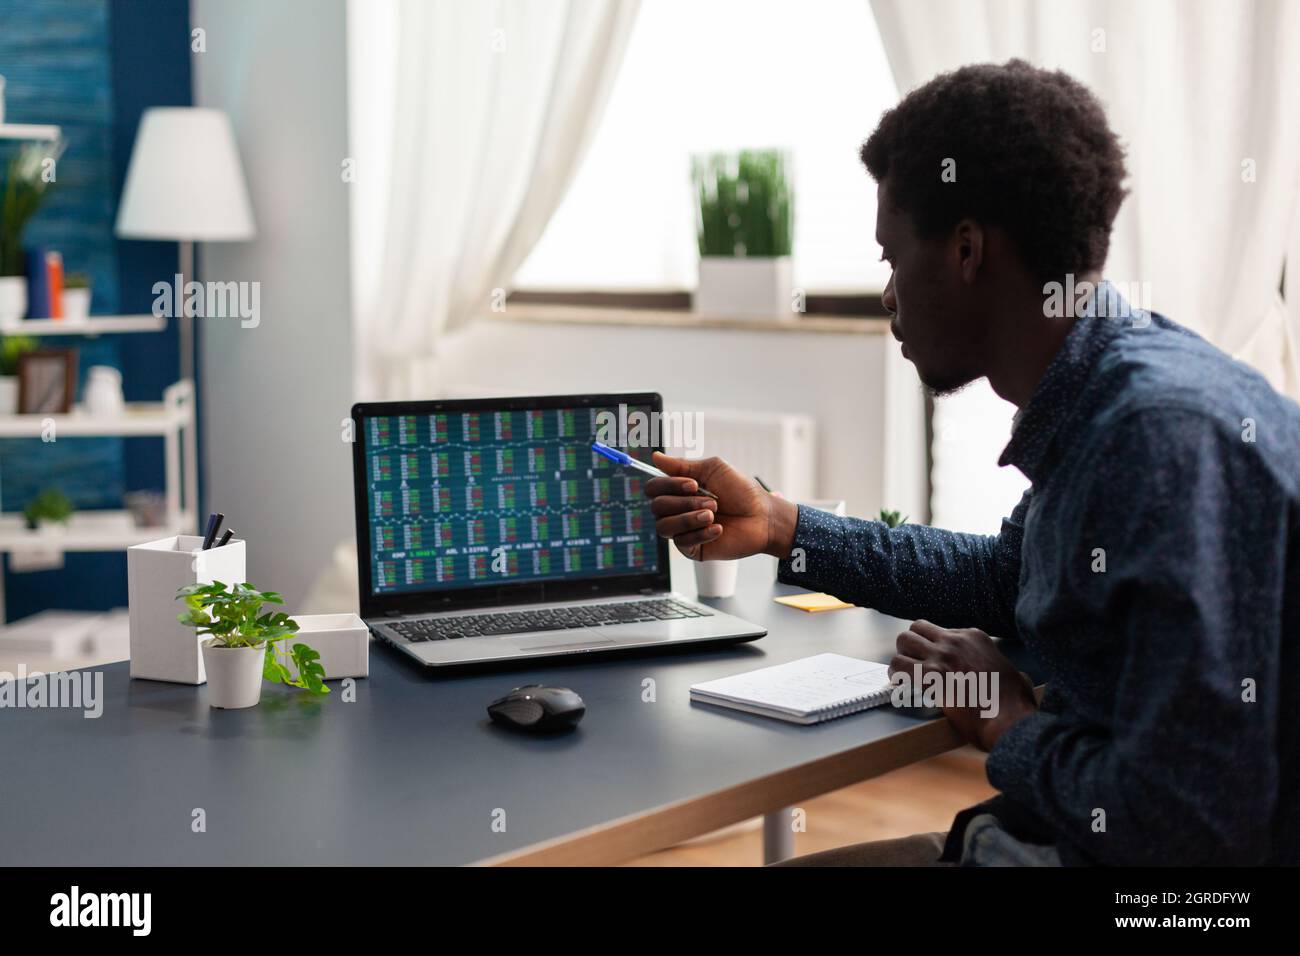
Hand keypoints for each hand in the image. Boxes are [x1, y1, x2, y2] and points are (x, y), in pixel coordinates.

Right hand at [644, 452, 796, 560]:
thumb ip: (682, 465)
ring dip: (689, 519)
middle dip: (685, 503)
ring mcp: (683, 530)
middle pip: (657, 507)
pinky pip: (681, 542)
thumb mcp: (713, 470)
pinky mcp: (692, 549)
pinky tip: (719, 529)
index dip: (668, 485)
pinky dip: (701, 533)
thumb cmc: (741, 491)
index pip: (654, 488)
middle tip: (713, 502)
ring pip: (664, 527)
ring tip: (713, 515)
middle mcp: (677, 510)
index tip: (693, 484)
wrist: (762, 517)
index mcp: (679, 490)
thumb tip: (654, 456)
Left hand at [889, 620, 1037, 750]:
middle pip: (917, 628)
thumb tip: (1015, 678)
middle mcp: (956, 640)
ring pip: (904, 640)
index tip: (932, 662)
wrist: (1008, 719)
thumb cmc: (1014, 703)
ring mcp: (942, 655)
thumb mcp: (1014, 673)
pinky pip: (898, 666)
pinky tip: (901, 685)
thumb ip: (1003, 669)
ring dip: (901, 656)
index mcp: (974, 636)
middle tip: (912, 663)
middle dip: (911, 645)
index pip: (939, 630)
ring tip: (904, 674)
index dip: (932, 647)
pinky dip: (895, 675)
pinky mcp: (930, 675)